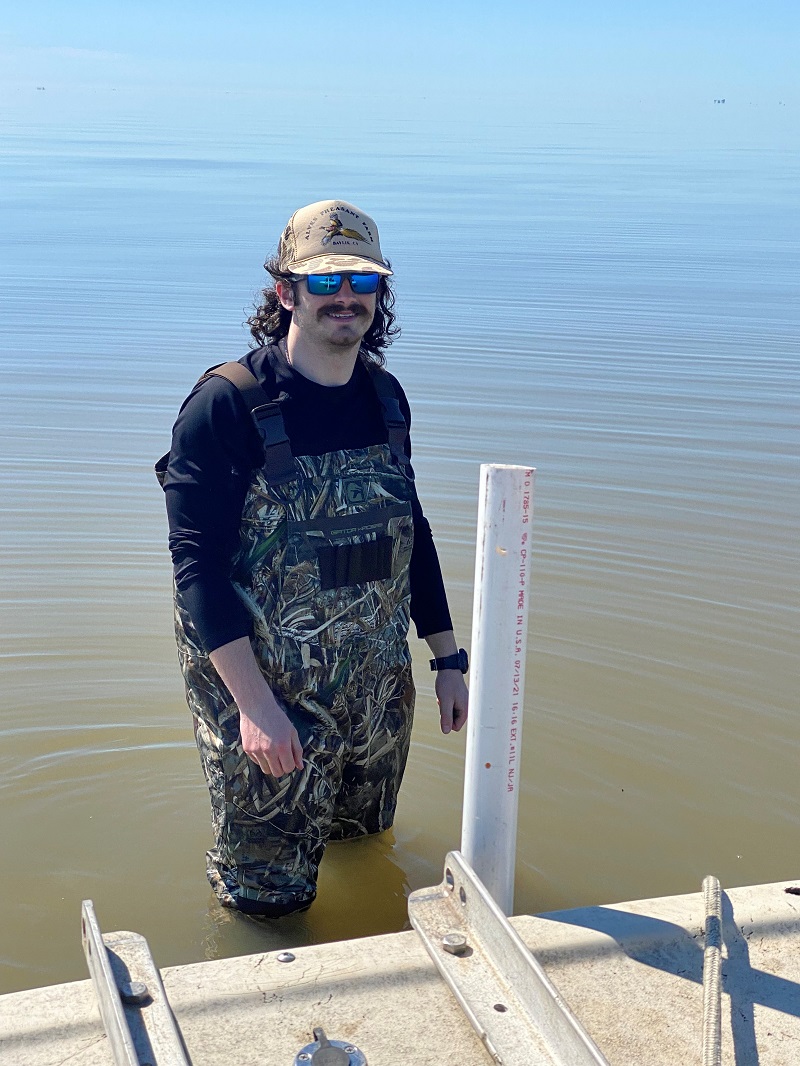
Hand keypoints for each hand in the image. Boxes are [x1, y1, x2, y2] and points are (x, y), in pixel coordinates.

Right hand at [208, 636, 303, 777]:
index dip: (291, 765)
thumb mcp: (292, 731)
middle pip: (277, 773)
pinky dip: (261, 758)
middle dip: (281, 767)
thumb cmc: (276, 717)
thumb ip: (297, 750)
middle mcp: (269, 751)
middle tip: (281, 757)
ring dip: (271, 765)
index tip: (290, 759)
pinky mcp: (247, 749)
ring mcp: (256, 751)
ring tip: (272, 752)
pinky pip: (256, 762)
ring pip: (266, 770)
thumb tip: (300, 766)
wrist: (256, 706)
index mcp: (283, 746)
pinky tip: (262, 745)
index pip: (289, 768)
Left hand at [436, 670, 468, 734]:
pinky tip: (445, 695)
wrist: (448, 669)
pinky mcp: (460, 699)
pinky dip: (446, 703)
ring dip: (446, 708)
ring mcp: (464, 703)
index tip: (444, 710)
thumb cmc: (447, 683)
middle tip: (444, 702)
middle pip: (454, 721)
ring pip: (452, 713)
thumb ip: (446, 717)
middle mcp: (467, 707)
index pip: (455, 727)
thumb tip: (445, 732)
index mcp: (465, 709)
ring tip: (444, 697)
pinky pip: (452, 707)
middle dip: (446, 714)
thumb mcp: (445, 701)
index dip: (447, 721)